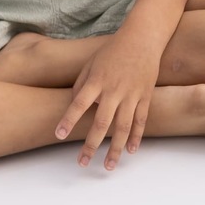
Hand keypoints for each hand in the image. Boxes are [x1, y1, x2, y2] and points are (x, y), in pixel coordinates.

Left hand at [54, 38, 159, 169]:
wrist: (143, 38)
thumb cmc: (113, 50)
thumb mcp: (91, 63)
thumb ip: (81, 85)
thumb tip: (76, 107)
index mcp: (97, 80)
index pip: (79, 103)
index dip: (68, 119)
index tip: (59, 134)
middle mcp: (114, 89)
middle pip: (101, 122)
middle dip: (91, 145)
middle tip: (82, 162)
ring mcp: (131, 94)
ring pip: (123, 127)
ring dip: (115, 149)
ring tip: (108, 166)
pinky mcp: (145, 95)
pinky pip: (141, 120)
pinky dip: (136, 136)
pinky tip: (131, 150)